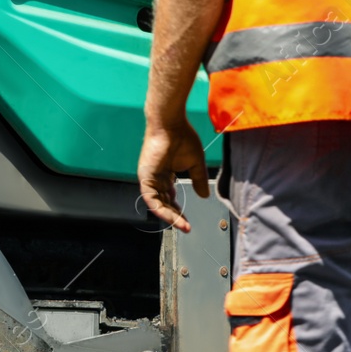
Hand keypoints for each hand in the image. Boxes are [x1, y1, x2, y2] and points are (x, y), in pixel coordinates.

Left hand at [138, 117, 210, 231]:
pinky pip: (151, 199)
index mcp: (165, 175)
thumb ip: (198, 179)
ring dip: (170, 217)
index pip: (169, 197)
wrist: (171, 124)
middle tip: (186, 227)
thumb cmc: (182, 137)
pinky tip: (173, 217)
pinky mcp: (145, 177)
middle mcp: (156, 178)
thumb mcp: (195, 163)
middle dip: (175, 216)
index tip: (188, 220)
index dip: (178, 210)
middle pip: (164, 203)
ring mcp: (149, 178)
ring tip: (183, 226)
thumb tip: (204, 196)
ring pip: (157, 204)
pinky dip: (161, 210)